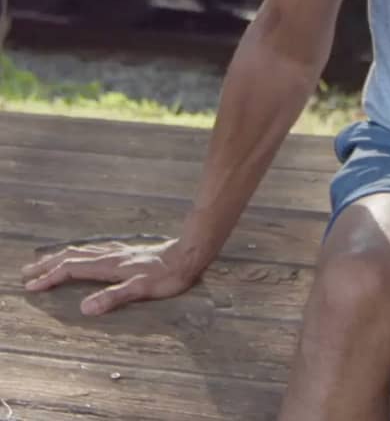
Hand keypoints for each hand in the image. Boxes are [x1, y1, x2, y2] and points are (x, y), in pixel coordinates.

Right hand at [21, 236, 200, 316]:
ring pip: (83, 252)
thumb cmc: (169, 275)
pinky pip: (95, 250)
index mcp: (110, 265)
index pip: (72, 270)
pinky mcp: (128, 252)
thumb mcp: (142, 289)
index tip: (31, 286)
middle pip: (73, 257)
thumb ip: (114, 298)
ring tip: (47, 261)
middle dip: (49, 264)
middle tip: (27, 272)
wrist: (191, 253)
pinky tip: (85, 255)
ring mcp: (119, 252)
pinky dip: (80, 254)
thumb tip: (84, 308)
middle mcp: (111, 256)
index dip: (51, 277)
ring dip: (62, 257)